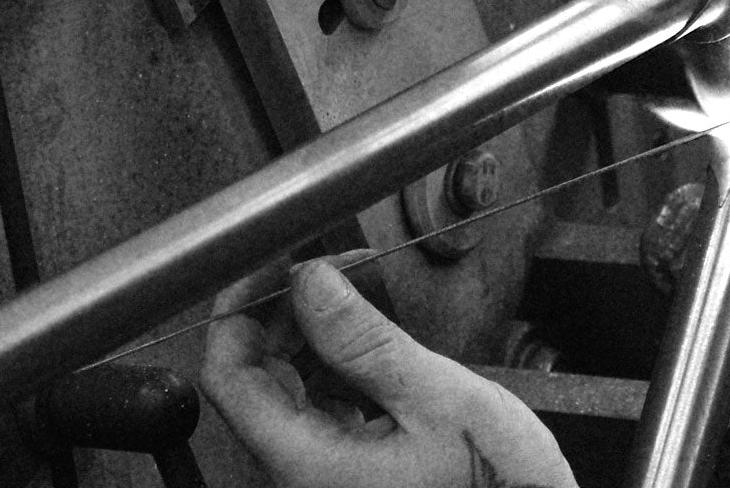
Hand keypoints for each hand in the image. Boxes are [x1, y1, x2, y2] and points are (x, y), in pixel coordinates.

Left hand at [201, 252, 577, 487]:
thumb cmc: (499, 485)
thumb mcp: (440, 399)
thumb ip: (367, 341)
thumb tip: (311, 282)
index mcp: (307, 463)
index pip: (229, 377)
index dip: (239, 310)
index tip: (272, 264)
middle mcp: (302, 475)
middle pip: (254, 381)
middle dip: (282, 313)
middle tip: (326, 267)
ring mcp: (323, 476)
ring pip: (285, 393)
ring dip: (309, 337)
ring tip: (354, 297)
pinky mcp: (350, 473)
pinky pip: (318, 411)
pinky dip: (334, 368)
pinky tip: (369, 345)